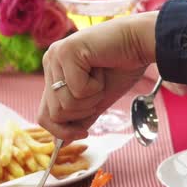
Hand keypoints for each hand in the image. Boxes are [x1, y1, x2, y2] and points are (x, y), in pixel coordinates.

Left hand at [37, 12, 157, 140]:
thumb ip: (79, 118)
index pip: (44, 115)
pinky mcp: (67, 51)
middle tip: (99, 90)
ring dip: (91, 98)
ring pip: (65, 104)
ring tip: (101, 77)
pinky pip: (77, 90)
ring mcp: (56, 56)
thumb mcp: (97, 101)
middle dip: (83, 110)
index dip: (62, 130)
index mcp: (54, 72)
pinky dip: (96, 87)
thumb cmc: (122, 68)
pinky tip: (102, 67)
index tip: (84, 132)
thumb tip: (62, 142)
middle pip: (55, 113)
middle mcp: (50, 62)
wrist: (141, 44)